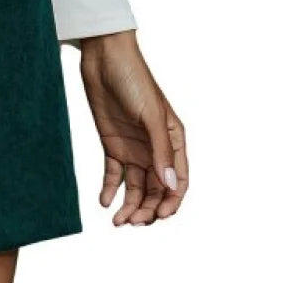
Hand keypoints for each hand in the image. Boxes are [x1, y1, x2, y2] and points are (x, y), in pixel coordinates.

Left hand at [78, 30, 187, 226]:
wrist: (104, 60)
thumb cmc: (134, 80)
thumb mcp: (150, 116)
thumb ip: (160, 151)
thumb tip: (170, 187)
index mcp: (174, 141)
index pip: (178, 182)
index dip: (171, 203)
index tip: (158, 218)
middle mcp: (155, 148)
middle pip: (156, 189)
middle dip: (147, 209)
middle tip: (131, 223)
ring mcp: (134, 147)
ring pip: (136, 186)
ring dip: (129, 205)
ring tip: (117, 221)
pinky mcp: (112, 144)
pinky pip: (114, 174)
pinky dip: (110, 189)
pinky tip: (104, 202)